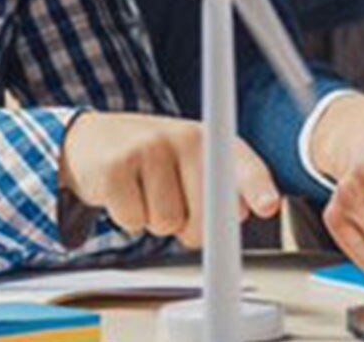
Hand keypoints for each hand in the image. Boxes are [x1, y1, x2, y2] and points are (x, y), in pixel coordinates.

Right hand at [59, 113, 279, 246]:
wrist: (96, 139)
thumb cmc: (155, 159)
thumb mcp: (194, 164)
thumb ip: (222, 189)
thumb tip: (240, 212)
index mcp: (212, 139)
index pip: (242, 164)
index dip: (257, 186)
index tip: (268, 206)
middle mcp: (185, 137)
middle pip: (205, 215)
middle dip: (190, 226)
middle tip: (174, 202)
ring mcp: (149, 147)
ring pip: (166, 223)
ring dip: (154, 220)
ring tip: (146, 192)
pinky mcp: (116, 166)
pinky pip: (133, 221)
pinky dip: (128, 219)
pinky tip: (124, 193)